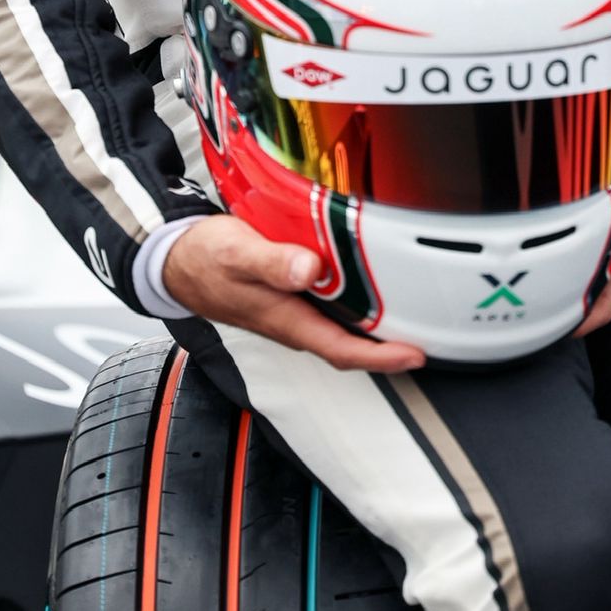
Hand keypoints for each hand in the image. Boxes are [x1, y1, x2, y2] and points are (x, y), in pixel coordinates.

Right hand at [162, 214, 425, 372]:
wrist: (176, 260)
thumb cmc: (205, 258)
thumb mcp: (237, 253)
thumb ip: (273, 263)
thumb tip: (308, 270)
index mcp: (285, 319)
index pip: (342, 350)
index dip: (382, 357)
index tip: (417, 355)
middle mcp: (293, 322)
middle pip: (350, 346)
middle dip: (390, 349)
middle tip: (435, 339)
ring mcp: (292, 313)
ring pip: (342, 329)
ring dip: (377, 329)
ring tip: (415, 318)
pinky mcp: (290, 298)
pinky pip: (331, 311)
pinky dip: (357, 306)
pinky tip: (373, 290)